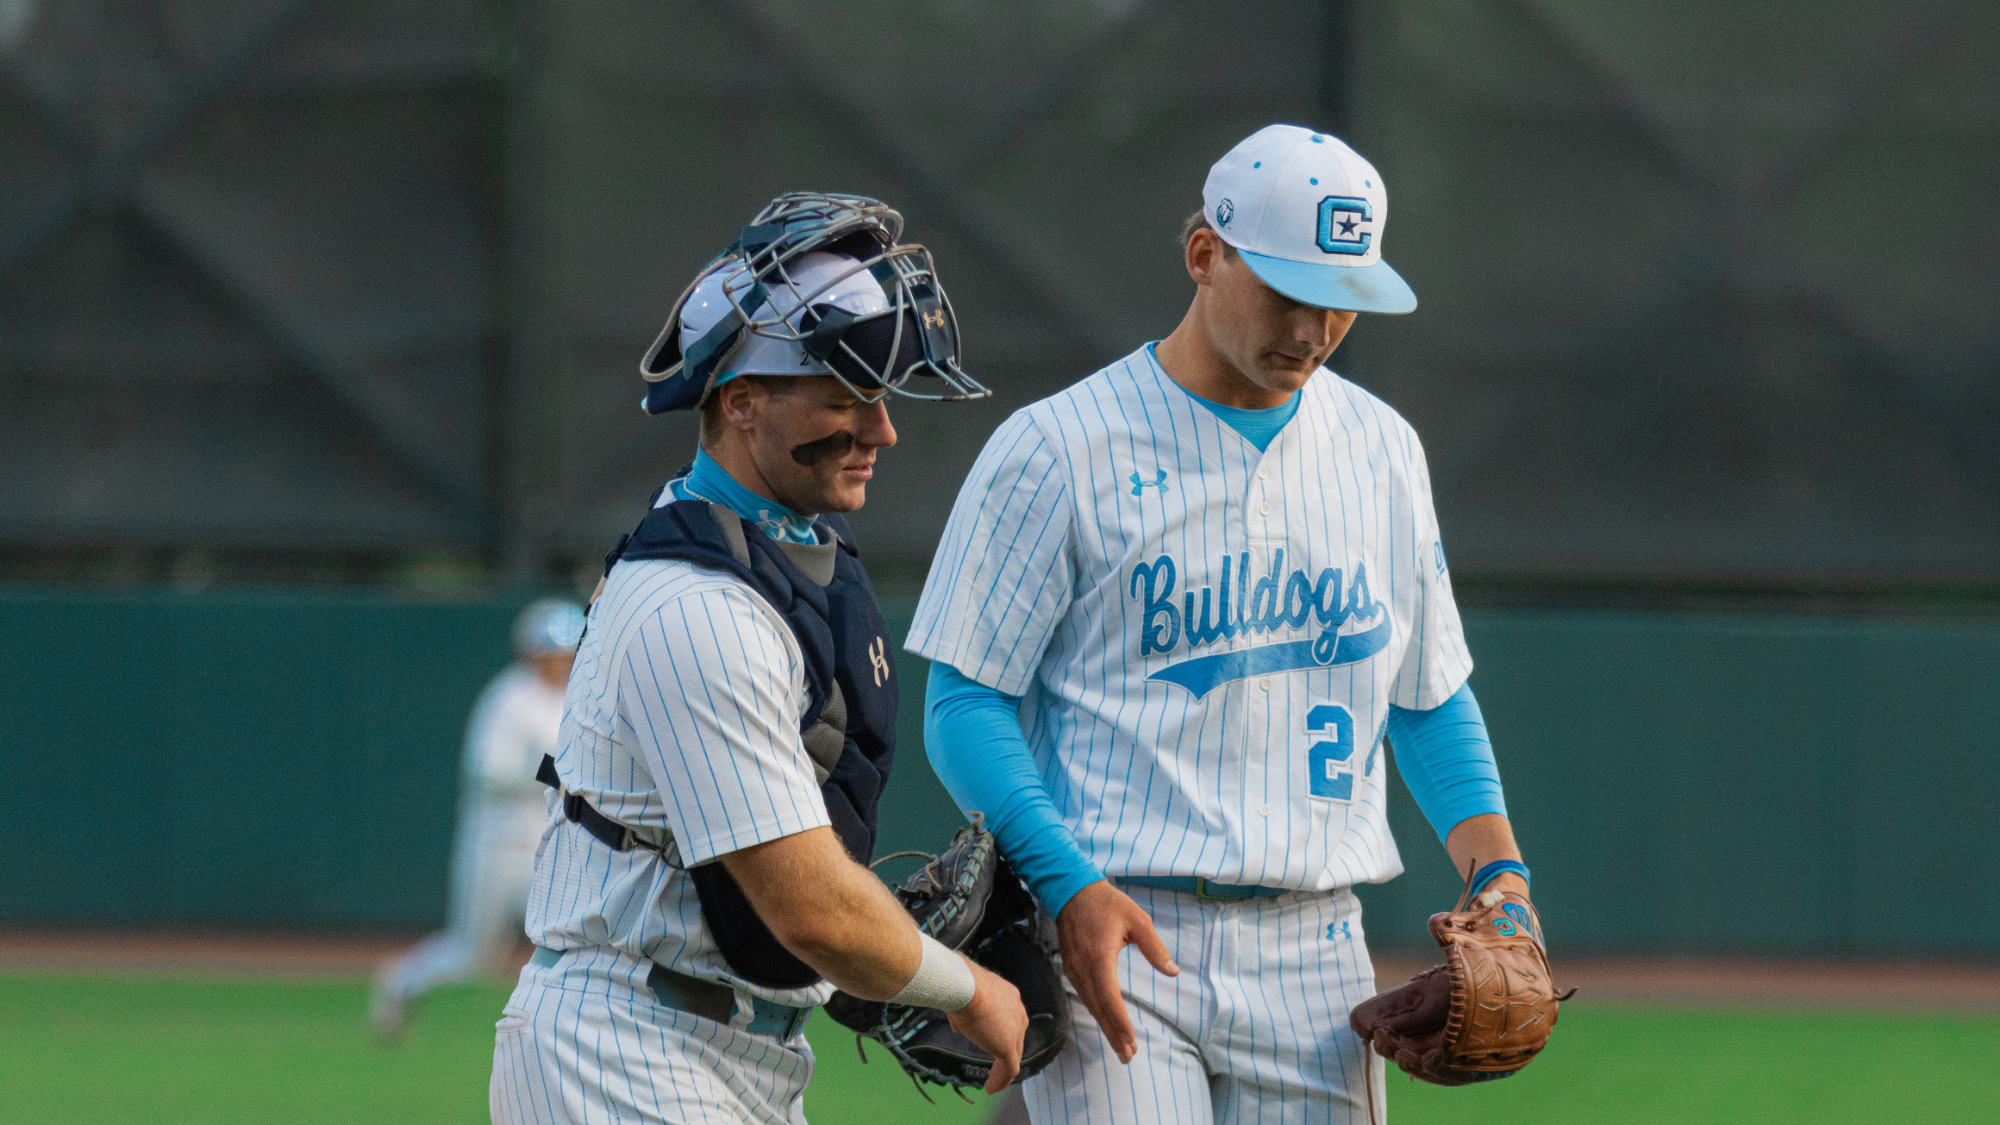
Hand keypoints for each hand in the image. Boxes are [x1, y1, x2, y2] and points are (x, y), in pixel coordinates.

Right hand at [946, 959, 1027, 1093]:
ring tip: (992, 1084)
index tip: (990, 1042)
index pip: (1010, 1019)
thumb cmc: (959, 984)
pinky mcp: (1008, 1046)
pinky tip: (990, 1089)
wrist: (964, 985)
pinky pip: (1009, 1069)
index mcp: (1008, 996)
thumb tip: (958, 1026)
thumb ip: (964, 1012)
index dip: (1001, 1033)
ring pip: (1013, 1056)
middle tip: (995, 1067)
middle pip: (1015, 1038)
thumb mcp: (962, 997)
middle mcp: (1017, 1011)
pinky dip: (1000, 1080)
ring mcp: (1015, 1029)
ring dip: (1003, 1071)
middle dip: (1006, 1052)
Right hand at [1054, 881, 1178, 1064]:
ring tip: (1120, 1047)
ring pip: (1090, 1004)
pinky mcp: (1070, 967)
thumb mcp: (1137, 919)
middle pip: (1098, 1008)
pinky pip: (1084, 996)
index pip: (1109, 996)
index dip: (1119, 1020)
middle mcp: (1083, 968)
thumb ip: (1154, 948)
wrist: (1071, 890)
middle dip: (1113, 1033)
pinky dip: (1096, 1012)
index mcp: (1099, 957)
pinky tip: (1105, 1022)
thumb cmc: (1107, 903)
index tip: (1130, 1038)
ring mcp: (1073, 969)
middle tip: (1127, 1055)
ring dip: (1105, 1026)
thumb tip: (1173, 972)